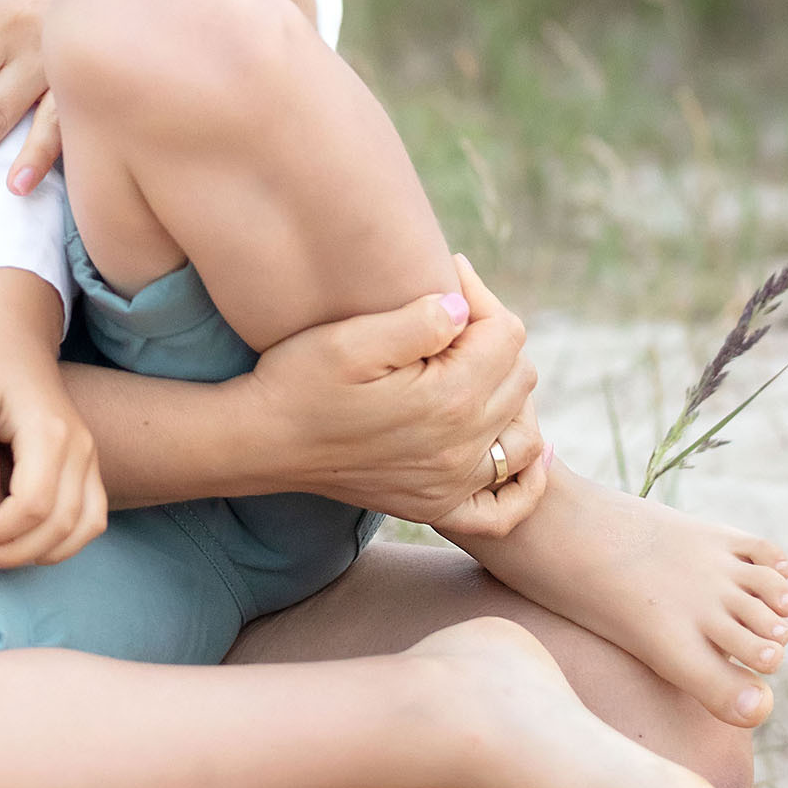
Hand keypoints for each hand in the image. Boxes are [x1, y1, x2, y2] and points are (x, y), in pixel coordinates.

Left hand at [0, 271, 106, 571]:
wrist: (14, 343)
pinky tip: (26, 546)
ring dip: (42, 553)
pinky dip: (65, 542)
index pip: (34, 504)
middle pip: (61, 523)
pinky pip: (91, 518)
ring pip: (84, 527)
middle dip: (16, 551)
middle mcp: (80, 447)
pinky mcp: (88, 465)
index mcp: (49, 432)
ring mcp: (89, 457)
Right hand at [237, 256, 539, 526]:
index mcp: (448, 399)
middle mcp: (461, 448)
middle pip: (521, 378)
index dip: (481, 298)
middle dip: (494, 340)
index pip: (507, 334)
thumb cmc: (299, 380)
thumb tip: (463, 310)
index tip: (446, 279)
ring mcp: (451, 484)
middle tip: (450, 321)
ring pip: (523, 433)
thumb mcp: (351, 339)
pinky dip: (524, 481)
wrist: (263, 441)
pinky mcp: (436, 505)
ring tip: (471, 368)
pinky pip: (506, 507)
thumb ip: (417, 321)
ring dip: (509, 396)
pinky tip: (521, 452)